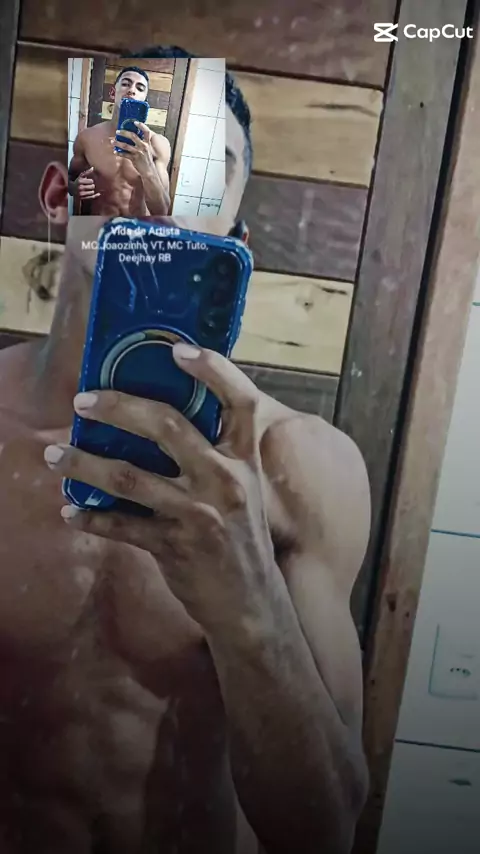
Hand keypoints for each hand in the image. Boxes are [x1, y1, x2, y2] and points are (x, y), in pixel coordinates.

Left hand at [44, 344, 287, 633]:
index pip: (240, 401)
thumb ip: (217, 455)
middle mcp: (226, 480)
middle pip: (167, 426)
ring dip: (84, 463)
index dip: (213, 370)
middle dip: (118, 407)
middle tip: (83, 401)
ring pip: (130, 477)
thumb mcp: (244, 489)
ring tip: (56, 456)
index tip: (179, 350)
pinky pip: (122, 526)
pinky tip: (72, 510)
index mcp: (245, 459)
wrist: (252, 603)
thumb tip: (164, 420)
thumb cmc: (242, 538)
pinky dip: (92, 517)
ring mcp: (200, 514)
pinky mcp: (176, 547)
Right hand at [73, 166, 99, 199]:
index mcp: (79, 181)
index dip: (91, 181)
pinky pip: (92, 197)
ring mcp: (81, 194)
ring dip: (92, 190)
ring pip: (93, 192)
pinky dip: (96, 195)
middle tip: (89, 185)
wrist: (71, 190)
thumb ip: (87, 172)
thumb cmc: (77, 181)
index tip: (89, 181)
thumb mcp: (80, 176)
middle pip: (93, 186)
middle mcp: (80, 188)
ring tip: (88, 189)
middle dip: (92, 185)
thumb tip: (93, 168)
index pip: (91, 181)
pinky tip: (98, 194)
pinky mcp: (83, 198)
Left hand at [114, 121, 155, 177]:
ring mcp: (138, 152)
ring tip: (112, 142)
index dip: (141, 126)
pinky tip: (115, 152)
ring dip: (118, 143)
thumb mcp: (148, 150)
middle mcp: (143, 146)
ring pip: (126, 145)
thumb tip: (134, 137)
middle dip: (124, 133)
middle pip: (133, 136)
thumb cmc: (148, 160)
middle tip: (117, 132)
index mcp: (147, 143)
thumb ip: (142, 143)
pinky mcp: (134, 159)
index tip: (135, 122)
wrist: (150, 171)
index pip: (146, 132)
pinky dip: (119, 153)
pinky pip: (125, 154)